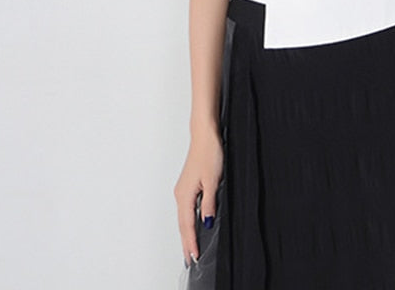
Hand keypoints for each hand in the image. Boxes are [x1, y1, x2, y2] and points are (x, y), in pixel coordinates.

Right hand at [174, 123, 223, 266]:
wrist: (204, 134)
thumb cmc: (209, 152)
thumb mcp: (213, 180)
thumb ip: (209, 203)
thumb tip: (206, 223)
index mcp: (185, 194)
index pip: (188, 225)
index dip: (191, 242)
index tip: (194, 257)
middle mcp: (180, 193)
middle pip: (182, 224)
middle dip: (186, 242)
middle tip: (190, 260)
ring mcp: (182, 189)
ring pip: (184, 217)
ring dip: (186, 233)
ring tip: (190, 248)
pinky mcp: (187, 184)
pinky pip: (186, 208)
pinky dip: (188, 221)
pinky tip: (193, 225)